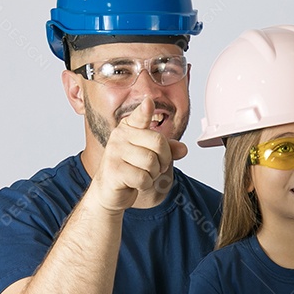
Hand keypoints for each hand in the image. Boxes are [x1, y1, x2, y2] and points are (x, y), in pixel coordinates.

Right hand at [90, 98, 187, 212]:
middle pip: (158, 142)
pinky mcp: (114, 170)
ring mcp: (114, 152)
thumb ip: (168, 150)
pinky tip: (135, 183)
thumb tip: (183, 149)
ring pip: (151, 162)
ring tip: (143, 174)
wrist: (109, 191)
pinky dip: (145, 184)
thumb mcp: (151, 156)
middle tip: (155, 167)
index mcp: (129, 127)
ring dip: (154, 174)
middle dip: (164, 159)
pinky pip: (143, 178)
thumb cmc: (131, 170)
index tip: (149, 101)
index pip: (140, 116)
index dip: (145, 110)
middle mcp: (120, 135)